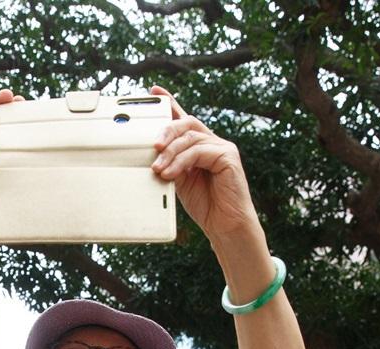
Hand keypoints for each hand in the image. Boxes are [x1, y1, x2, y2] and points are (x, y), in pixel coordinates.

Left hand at [149, 86, 259, 241]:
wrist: (226, 225)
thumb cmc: (205, 205)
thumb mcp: (180, 181)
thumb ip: (170, 164)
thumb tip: (152, 155)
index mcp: (199, 146)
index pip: (183, 119)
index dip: (170, 103)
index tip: (154, 92)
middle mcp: (212, 142)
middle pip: (186, 123)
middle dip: (166, 131)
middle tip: (152, 147)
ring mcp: (222, 147)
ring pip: (190, 137)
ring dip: (170, 153)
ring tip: (157, 169)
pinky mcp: (228, 156)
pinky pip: (199, 151)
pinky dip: (181, 162)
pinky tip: (171, 173)